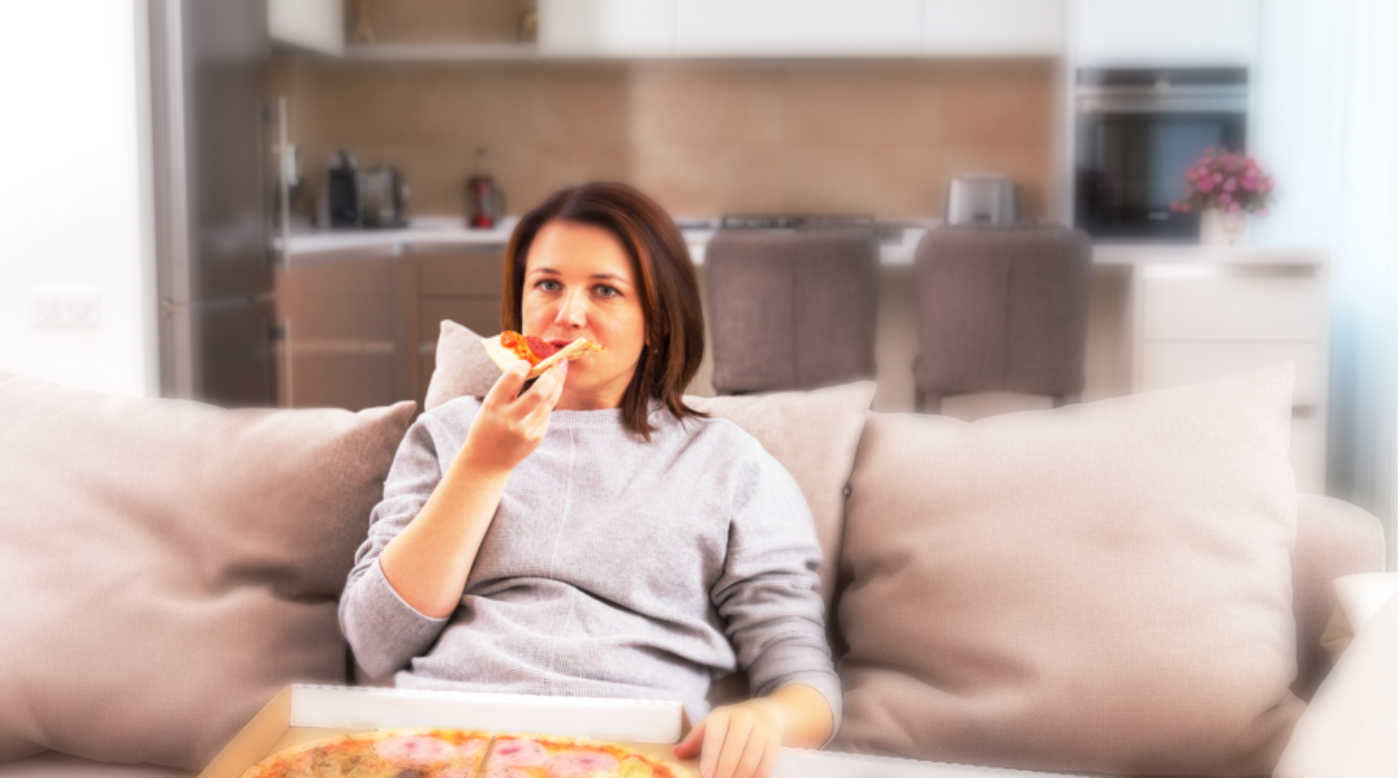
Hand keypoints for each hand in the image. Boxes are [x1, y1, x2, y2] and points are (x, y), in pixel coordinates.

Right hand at [458, 357, 566, 473]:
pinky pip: (547, 414)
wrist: (487, 462)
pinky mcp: (536, 437)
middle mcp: (510, 418)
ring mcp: (525, 430)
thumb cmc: (487, 427)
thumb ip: (508, 389)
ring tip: (560, 372)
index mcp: (493, 405)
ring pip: (549, 401)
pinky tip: (550, 394)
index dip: (523, 365)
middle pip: (539, 392)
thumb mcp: (490, 406)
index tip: (528, 362)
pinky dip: (549, 402)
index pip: (512, 378)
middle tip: (560, 362)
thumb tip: (531, 365)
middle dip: (553, 374)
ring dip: (557, 385)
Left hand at [672, 699, 785, 777]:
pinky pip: (767, 762)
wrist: (766, 713)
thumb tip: (676, 754)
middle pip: (735, 748)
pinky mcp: (774, 741)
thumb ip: (694, 741)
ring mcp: (762, 729)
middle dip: (726, 770)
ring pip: (751, 757)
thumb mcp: (711, 725)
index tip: (707, 775)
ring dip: (741, 775)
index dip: (711, 757)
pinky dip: (757, 775)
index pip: (716, 735)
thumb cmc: (731, 723)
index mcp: (723, 715)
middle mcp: (744, 719)